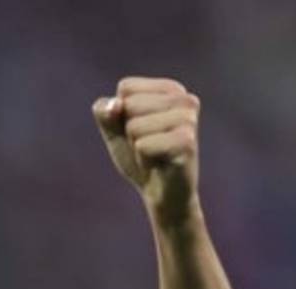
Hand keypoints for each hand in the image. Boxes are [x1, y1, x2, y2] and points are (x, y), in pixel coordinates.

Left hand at [93, 77, 200, 225]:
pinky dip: (143, 159)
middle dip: (129, 132)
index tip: (139, 131)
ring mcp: (188, 119)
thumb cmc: (140, 158)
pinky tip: (160, 163)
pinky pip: (142, 146)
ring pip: (134, 126)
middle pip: (129, 105)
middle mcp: (185, 98)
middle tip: (147, 146)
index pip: (126, 87)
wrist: (161, 193)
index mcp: (170, 89)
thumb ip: (106, 112)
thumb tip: (115, 104)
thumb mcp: (115, 131)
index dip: (121, 114)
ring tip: (154, 154)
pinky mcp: (187, 141)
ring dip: (137, 146)